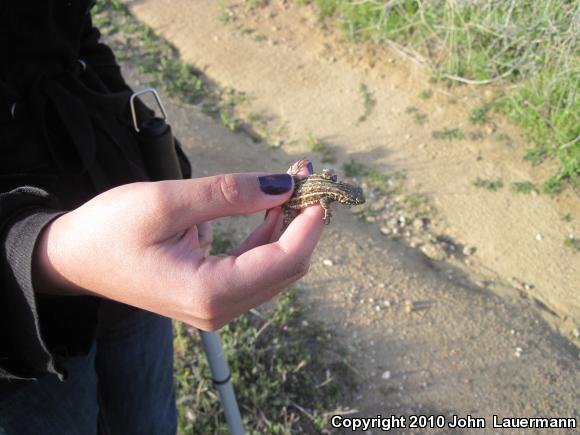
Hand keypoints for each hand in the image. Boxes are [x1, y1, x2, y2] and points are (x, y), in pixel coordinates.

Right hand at [33, 167, 323, 330]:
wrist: (74, 259)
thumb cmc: (108, 230)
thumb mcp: (165, 202)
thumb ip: (228, 194)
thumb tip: (282, 186)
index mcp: (209, 292)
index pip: (285, 261)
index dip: (309, 223)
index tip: (316, 184)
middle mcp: (220, 308)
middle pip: (287, 266)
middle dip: (303, 220)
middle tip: (304, 173)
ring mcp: (217, 305)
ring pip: (275, 266)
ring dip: (289, 224)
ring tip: (292, 180)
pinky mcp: (213, 293)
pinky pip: (256, 266)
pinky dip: (269, 234)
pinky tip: (272, 205)